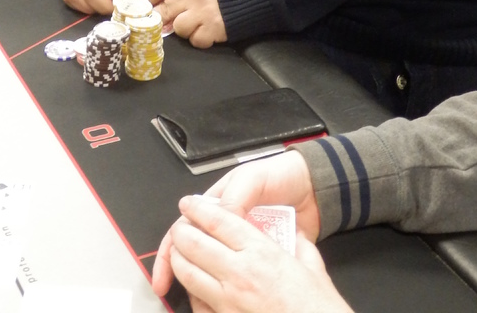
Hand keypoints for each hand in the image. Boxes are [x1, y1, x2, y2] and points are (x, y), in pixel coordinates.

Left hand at [147, 0, 226, 47]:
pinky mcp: (212, 29)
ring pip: (178, 27)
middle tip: (161, 21)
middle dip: (160, 17)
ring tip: (195, 25)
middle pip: (164, 9)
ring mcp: (201, 13)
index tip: (147, 4)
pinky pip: (195, 40)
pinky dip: (199, 39)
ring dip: (184, 29)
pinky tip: (207, 33)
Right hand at [152, 150, 320, 296]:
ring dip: (204, 283)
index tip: (163, 276)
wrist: (313, 187)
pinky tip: (224, 298)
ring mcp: (243, 245)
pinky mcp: (262, 257)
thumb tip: (216, 220)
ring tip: (197, 300)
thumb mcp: (252, 180)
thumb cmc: (279, 177)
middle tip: (173, 290)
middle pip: (194, 253)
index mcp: (218, 205)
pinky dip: (233, 286)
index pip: (185, 230)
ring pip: (215, 269)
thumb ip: (234, 199)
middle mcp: (226, 228)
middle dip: (180, 271)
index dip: (171, 252)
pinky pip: (243, 274)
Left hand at [153, 195, 352, 312]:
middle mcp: (240, 274)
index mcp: (261, 252)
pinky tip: (194, 286)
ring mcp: (229, 302)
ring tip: (181, 251)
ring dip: (179, 258)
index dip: (197, 208)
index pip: (217, 221)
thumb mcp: (313, 267)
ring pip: (188, 273)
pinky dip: (190, 291)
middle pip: (193, 243)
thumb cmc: (319, 308)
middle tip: (181, 226)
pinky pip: (196, 303)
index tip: (189, 203)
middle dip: (182, 231)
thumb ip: (299, 245)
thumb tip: (295, 234)